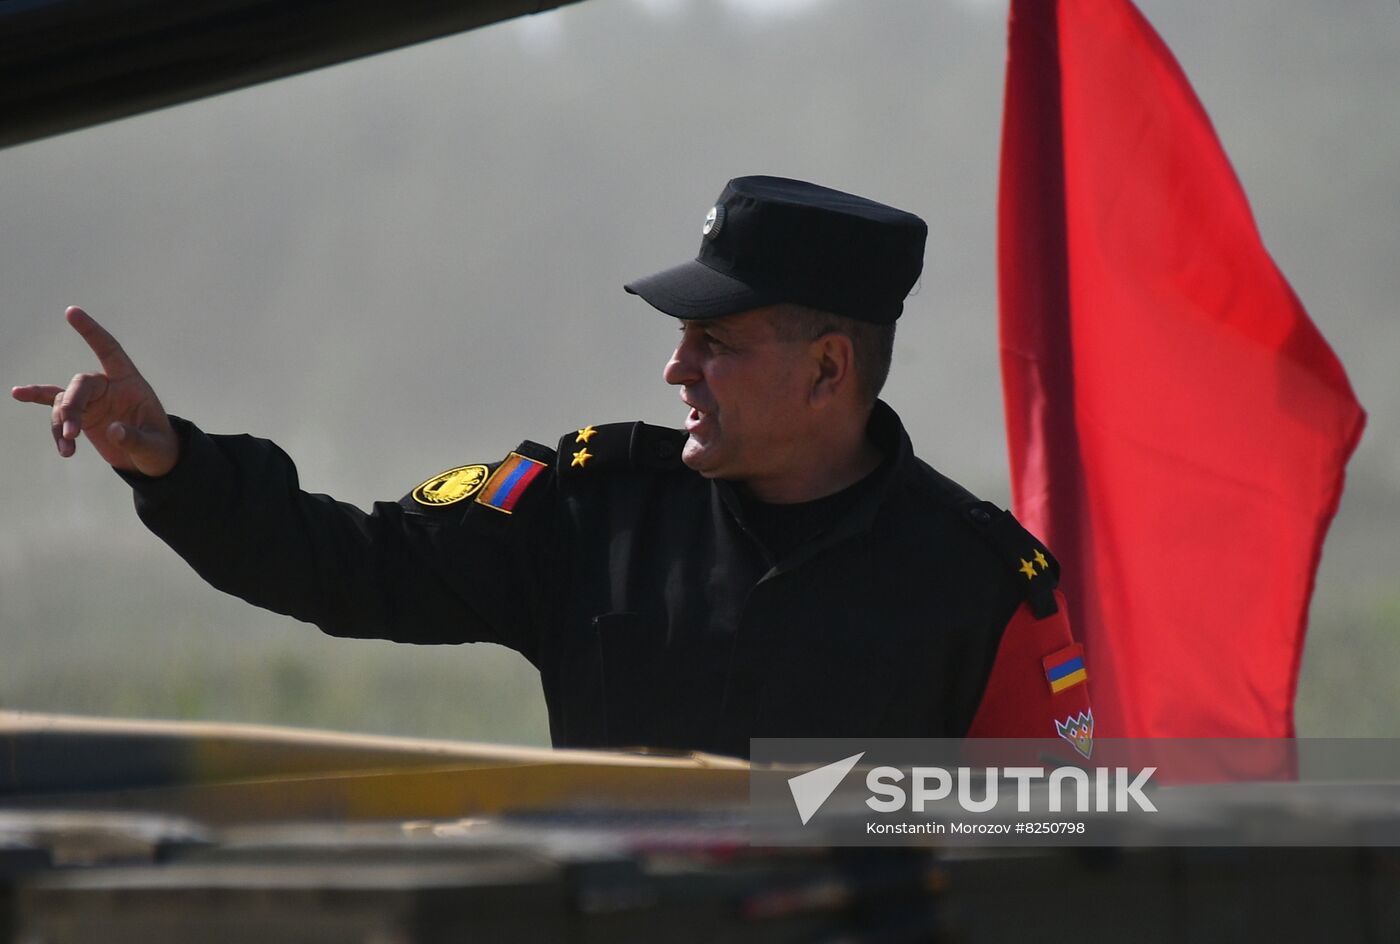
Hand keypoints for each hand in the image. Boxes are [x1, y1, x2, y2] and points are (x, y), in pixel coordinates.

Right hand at [11, 306, 178, 476]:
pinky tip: (19, 393)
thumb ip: (135, 439)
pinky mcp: (81, 416)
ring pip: (65, 402)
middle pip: (80, 384)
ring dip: (60, 423)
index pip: (109, 350)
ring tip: (67, 449)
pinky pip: (56, 409)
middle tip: (71, 433)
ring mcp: (92, 401)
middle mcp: (108, 387)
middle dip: (71, 407)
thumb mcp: (153, 447)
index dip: (92, 332)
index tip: (71, 311)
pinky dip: (41, 407)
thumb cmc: (158, 448)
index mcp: (130, 383)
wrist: (150, 461)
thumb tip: (113, 431)